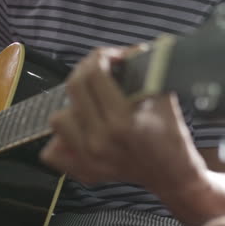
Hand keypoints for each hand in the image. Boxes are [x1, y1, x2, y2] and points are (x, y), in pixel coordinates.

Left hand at [40, 47, 205, 191]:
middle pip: (74, 88)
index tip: (110, 56)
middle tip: (98, 68)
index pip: (95, 74)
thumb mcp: (163, 98)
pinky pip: (52, 151)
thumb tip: (127, 51)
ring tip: (92, 105)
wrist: (172, 175)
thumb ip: (145, 70)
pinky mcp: (83, 171)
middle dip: (86, 69)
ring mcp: (88, 159)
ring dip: (74, 106)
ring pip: (59, 117)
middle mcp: (100, 141)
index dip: (101, 56)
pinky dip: (61, 139)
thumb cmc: (171, 136)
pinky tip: (79, 132)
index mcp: (122, 121)